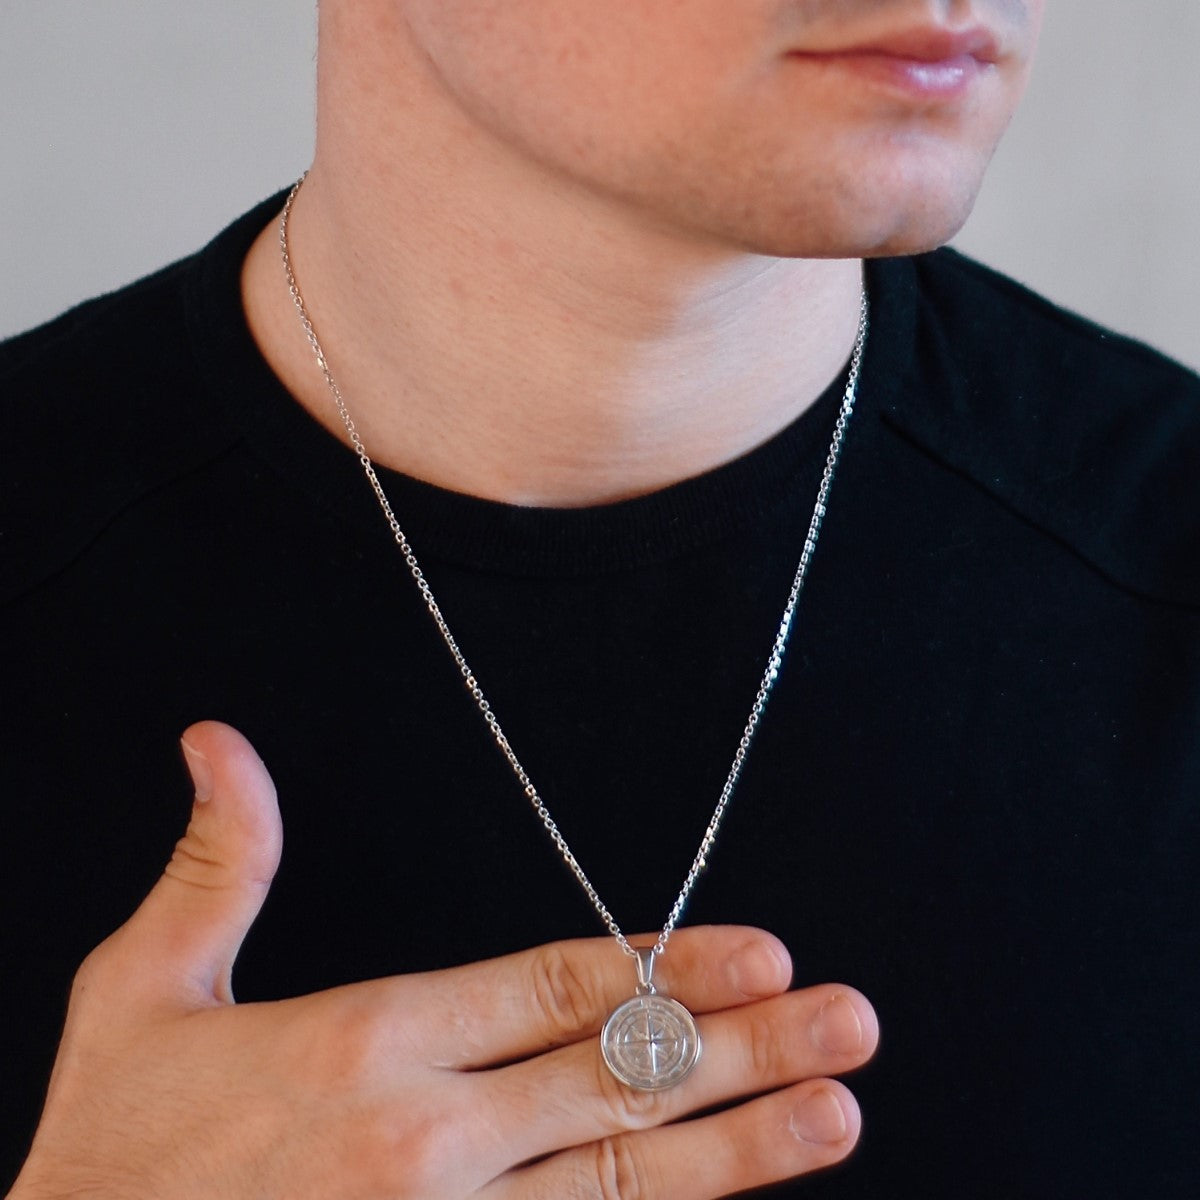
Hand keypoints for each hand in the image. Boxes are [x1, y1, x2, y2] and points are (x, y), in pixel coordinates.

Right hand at [9, 721, 877, 1199]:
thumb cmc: (108, 1147)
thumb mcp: (140, 989)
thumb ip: (215, 864)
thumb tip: (218, 741)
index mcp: (366, 1038)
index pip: (551, 987)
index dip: (667, 966)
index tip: (765, 952)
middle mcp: (421, 1139)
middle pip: (612, 1080)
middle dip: (742, 1049)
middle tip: (848, 1026)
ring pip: (616, 1185)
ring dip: (737, 1151)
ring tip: (834, 1118)